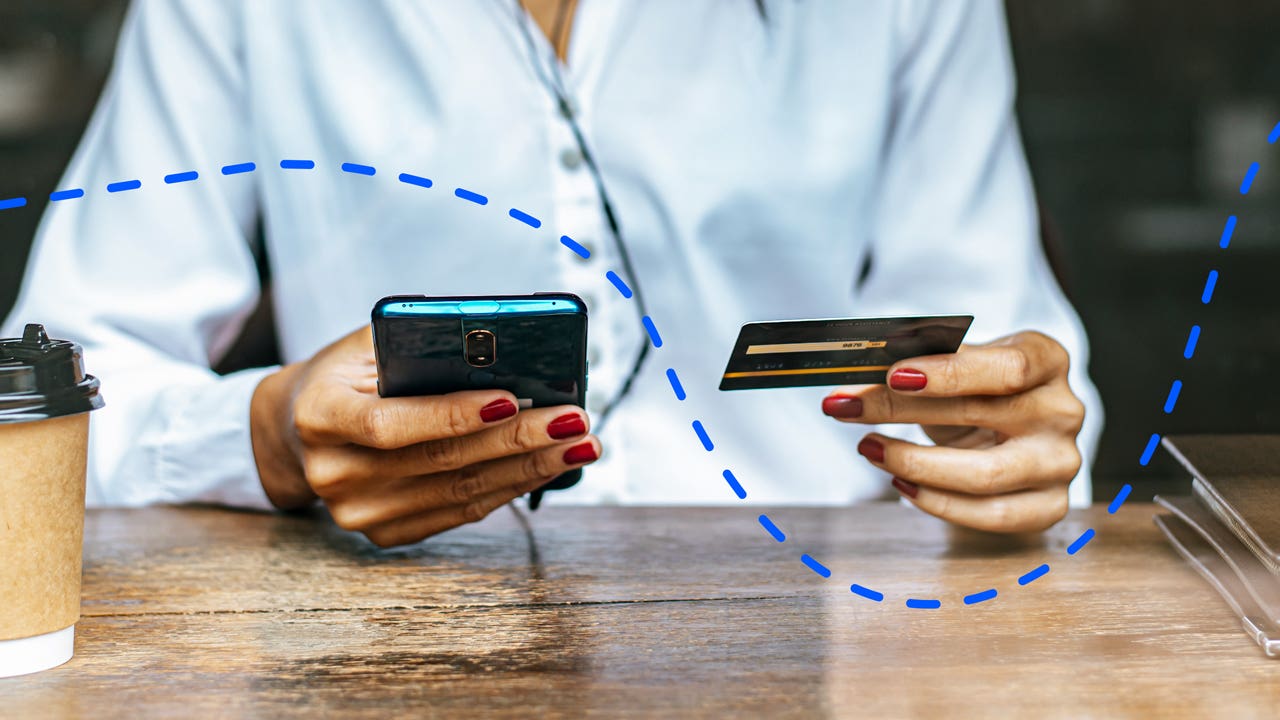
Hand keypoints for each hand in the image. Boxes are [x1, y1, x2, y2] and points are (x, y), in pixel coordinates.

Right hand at [249, 326, 599, 546]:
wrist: (299, 428)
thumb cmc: (350, 375)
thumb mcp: (369, 345)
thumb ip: (423, 345)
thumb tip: (508, 349)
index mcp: (320, 416)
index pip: (390, 423)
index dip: (453, 415)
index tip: (512, 400)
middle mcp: (333, 473)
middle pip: (440, 461)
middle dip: (518, 441)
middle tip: (575, 421)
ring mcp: (357, 512)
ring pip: (460, 493)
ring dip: (530, 469)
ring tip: (579, 445)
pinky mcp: (384, 534)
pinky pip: (460, 513)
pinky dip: (510, 488)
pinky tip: (547, 468)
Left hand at [821, 331, 1085, 532]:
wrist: (1007, 427)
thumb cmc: (976, 390)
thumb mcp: (953, 365)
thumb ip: (918, 363)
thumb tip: (858, 376)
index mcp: (1047, 360)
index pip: (1007, 367)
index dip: (949, 372)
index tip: (892, 375)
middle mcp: (1063, 411)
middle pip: (981, 415)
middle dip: (901, 410)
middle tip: (846, 407)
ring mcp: (1061, 462)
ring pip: (985, 475)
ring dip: (914, 463)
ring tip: (870, 448)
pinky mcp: (1048, 505)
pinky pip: (990, 514)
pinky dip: (938, 503)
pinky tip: (901, 484)